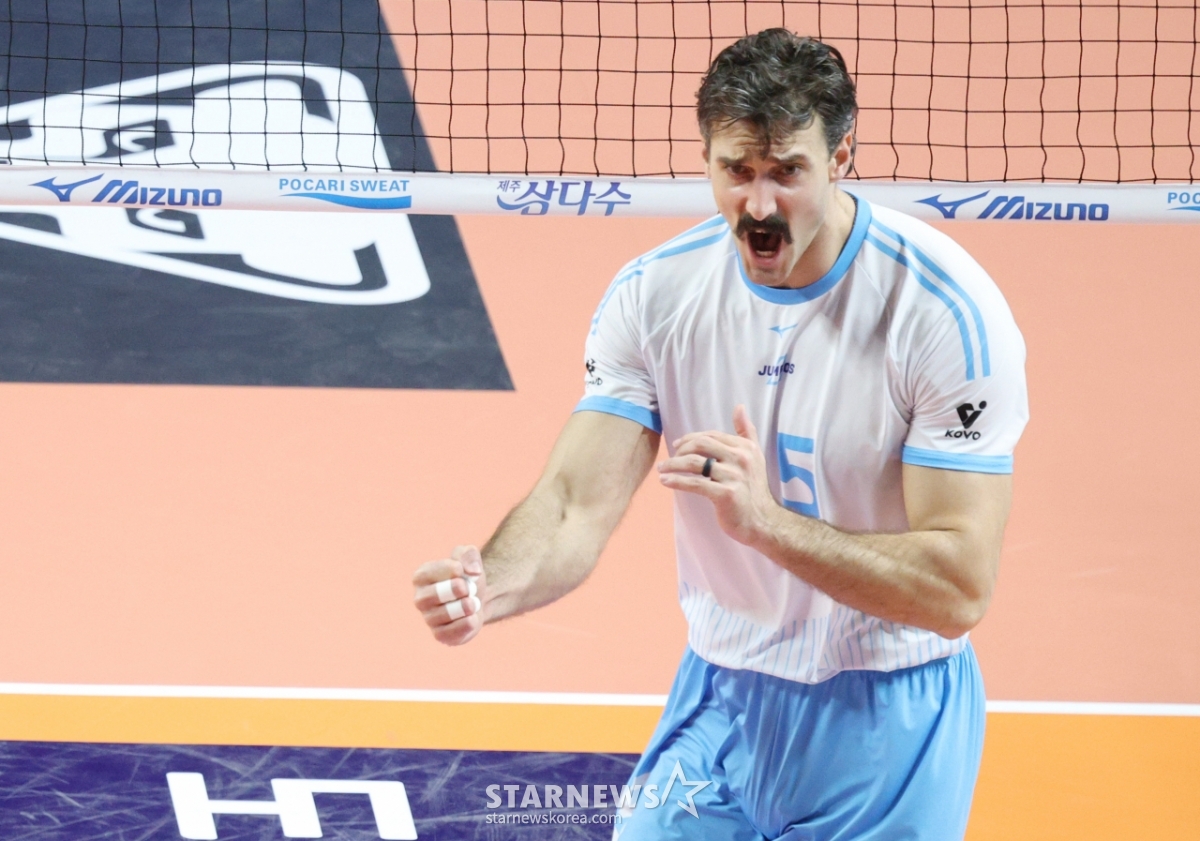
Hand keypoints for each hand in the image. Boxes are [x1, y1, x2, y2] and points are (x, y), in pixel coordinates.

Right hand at [412, 545, 486, 644]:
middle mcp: (420, 599)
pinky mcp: (440, 635)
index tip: (462, 570)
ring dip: (466, 606)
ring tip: (472, 603)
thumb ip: (468, 554)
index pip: (431, 572)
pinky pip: (452, 632)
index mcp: (421, 576)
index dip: (452, 570)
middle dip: (459, 589)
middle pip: (437, 594)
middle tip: (469, 589)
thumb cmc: (468, 576)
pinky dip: (467, 623)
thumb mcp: (469, 556)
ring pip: (447, 613)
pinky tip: (472, 617)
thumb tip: (472, 571)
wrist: (479, 599)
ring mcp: (428, 618)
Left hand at [657, 405, 780, 545]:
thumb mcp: (754, 456)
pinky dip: (676, 481)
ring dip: (673, 464)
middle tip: (669, 458)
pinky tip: (665, 481)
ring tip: (661, 469)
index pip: (711, 436)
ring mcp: (733, 476)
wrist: (762, 520)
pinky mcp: (726, 494)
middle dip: (680, 449)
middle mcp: (740, 458)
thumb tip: (739, 406)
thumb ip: (746, 431)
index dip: (691, 438)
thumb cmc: (754, 489)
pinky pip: (695, 484)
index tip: (677, 445)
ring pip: (694, 463)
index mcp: (745, 447)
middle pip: (700, 445)